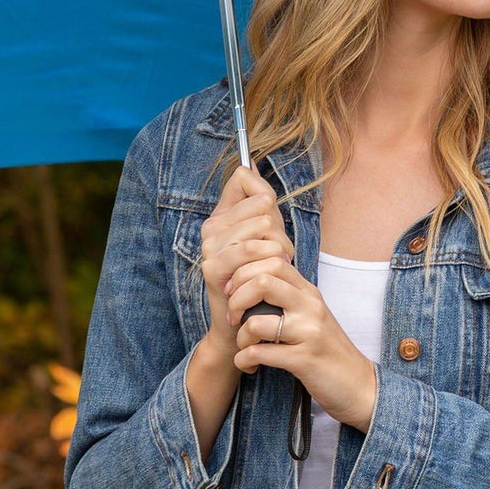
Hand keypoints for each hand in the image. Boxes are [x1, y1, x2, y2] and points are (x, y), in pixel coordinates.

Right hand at [198, 165, 293, 357]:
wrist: (246, 323)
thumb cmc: (260, 279)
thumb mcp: (265, 236)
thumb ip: (258, 200)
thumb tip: (248, 165)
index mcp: (221, 216)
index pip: (247, 181)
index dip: (268, 199)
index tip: (271, 224)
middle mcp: (210, 229)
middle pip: (261, 204)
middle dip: (280, 229)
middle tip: (279, 254)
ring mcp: (209, 248)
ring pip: (260, 225)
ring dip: (280, 247)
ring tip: (277, 265)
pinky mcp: (213, 268)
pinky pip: (251, 249)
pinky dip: (270, 259)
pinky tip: (271, 272)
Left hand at [225, 257, 378, 432]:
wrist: (359, 385)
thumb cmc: (327, 349)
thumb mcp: (312, 315)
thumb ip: (289, 297)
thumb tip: (252, 281)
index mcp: (309, 292)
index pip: (273, 260)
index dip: (244, 273)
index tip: (234, 293)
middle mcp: (310, 307)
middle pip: (262, 281)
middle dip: (236, 299)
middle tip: (232, 318)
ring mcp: (309, 333)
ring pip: (255, 322)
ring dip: (240, 338)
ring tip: (244, 347)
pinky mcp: (304, 360)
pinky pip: (259, 354)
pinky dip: (243, 360)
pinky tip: (249, 365)